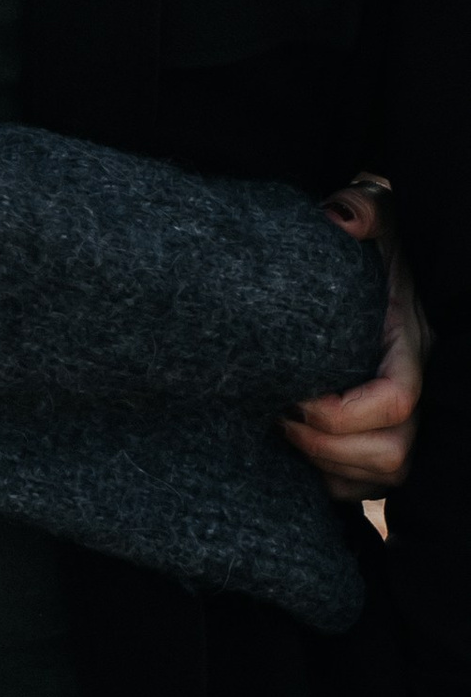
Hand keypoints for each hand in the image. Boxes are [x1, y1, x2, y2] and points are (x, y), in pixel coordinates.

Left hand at [282, 184, 428, 503]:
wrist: (383, 266)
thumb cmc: (375, 245)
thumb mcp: (380, 216)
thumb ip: (364, 209)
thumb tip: (338, 216)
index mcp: (412, 347)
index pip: (398, 400)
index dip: (345, 412)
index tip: (295, 394)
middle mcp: (419, 391)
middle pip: (393, 454)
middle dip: (329, 447)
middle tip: (276, 415)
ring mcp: (407, 423)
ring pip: (380, 477)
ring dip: (325, 467)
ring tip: (277, 430)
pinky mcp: (384, 438)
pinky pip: (363, 486)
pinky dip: (328, 480)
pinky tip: (287, 451)